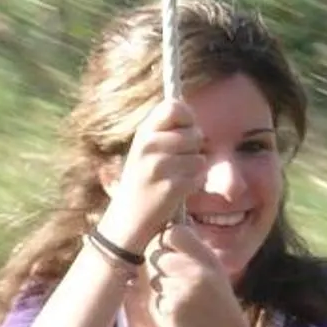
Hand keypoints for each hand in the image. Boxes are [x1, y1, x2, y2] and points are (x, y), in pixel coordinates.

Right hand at [100, 98, 204, 252]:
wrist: (127, 220)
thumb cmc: (142, 181)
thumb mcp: (144, 150)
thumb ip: (163, 131)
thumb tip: (190, 113)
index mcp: (142, 134)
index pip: (174, 106)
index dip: (187, 116)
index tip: (186, 129)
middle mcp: (148, 146)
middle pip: (194, 134)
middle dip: (194, 148)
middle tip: (178, 162)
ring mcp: (159, 167)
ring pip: (199, 157)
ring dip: (193, 169)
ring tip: (175, 177)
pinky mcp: (171, 187)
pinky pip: (198, 177)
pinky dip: (193, 184)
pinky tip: (177, 190)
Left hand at [144, 219, 249, 326]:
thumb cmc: (222, 310)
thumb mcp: (216, 275)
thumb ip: (194, 256)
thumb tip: (167, 235)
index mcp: (209, 259)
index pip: (174, 233)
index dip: (165, 240)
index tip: (168, 251)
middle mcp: (196, 270)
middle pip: (157, 255)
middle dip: (161, 269)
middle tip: (177, 284)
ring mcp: (183, 289)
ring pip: (156, 280)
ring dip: (164, 291)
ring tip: (186, 304)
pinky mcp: (174, 308)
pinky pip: (158, 301)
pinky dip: (166, 309)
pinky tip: (185, 318)